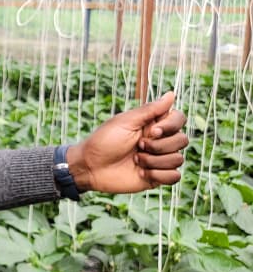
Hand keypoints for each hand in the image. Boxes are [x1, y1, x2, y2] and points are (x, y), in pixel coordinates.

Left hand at [67, 91, 187, 194]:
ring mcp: (159, 159)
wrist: (90, 167)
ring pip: (178, 159)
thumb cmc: (103, 141)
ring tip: (135, 160)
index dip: (171, 126)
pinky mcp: (157, 177)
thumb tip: (171, 94)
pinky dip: (158, 175)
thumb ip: (150, 110)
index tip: (151, 131)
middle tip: (138, 146)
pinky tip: (141, 173)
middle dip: (159, 146)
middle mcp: (159, 141)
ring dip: (154, 161)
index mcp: (153, 124)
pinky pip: (175, 176)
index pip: (179, 119)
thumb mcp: (125, 122)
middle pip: (182, 140)